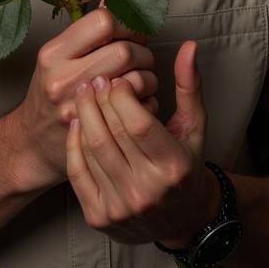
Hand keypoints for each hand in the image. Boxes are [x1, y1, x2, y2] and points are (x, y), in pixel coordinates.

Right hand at [11, 5, 158, 191]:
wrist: (31, 141)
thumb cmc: (49, 92)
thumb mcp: (58, 56)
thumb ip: (85, 32)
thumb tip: (112, 0)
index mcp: (53, 53)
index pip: (103, 22)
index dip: (126, 23)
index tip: (130, 32)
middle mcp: (62, 79)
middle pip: (124, 51)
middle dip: (143, 51)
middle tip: (141, 57)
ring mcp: (79, 108)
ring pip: (137, 79)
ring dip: (150, 77)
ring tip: (141, 80)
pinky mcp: (98, 132)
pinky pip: (140, 108)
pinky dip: (148, 102)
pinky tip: (137, 102)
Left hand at [65, 40, 218, 245]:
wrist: (179, 221)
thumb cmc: (186, 166)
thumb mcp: (195, 127)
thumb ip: (189, 86)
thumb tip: (189, 46)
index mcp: (173, 168)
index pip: (137, 124)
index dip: (123, 96)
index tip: (118, 78)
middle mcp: (146, 191)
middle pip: (111, 133)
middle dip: (100, 100)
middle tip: (95, 80)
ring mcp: (121, 207)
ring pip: (91, 149)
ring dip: (84, 115)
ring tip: (84, 94)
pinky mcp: (99, 217)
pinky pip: (77, 172)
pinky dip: (74, 143)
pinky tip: (77, 122)